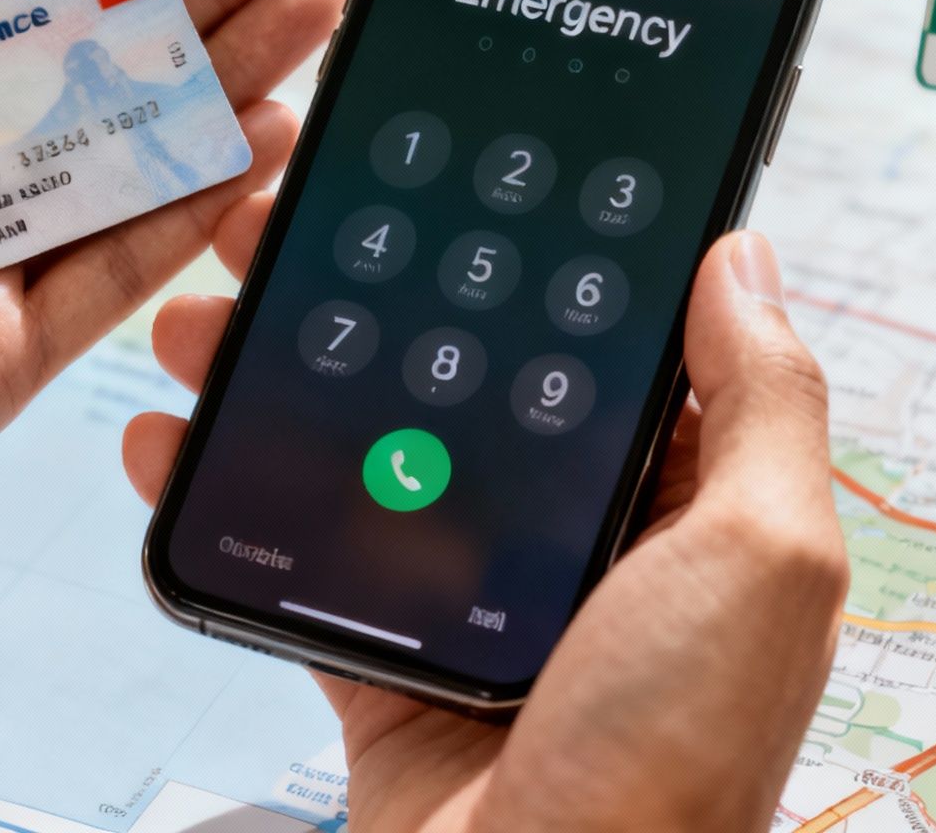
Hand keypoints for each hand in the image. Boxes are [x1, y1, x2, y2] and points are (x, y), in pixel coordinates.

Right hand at [125, 228, 848, 830]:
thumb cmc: (672, 761)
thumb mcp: (763, 558)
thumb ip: (762, 401)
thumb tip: (745, 255)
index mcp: (680, 503)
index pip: (598, 339)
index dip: (523, 249)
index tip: (444, 174)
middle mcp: (577, 539)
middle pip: (460, 373)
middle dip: (370, 290)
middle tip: (282, 222)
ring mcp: (471, 596)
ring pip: (364, 445)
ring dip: (277, 370)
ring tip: (203, 311)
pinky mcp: (382, 656)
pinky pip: (298, 546)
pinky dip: (230, 489)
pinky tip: (173, 435)